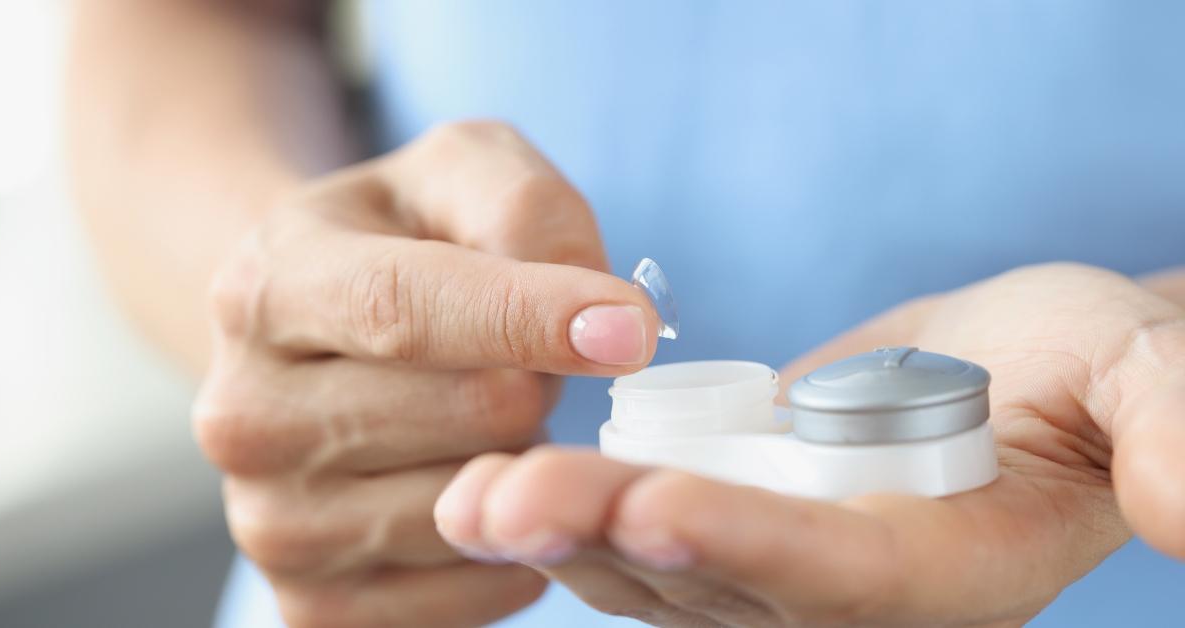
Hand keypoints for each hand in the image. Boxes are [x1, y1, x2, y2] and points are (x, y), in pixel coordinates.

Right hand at [191, 121, 660, 626]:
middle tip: (523, 358)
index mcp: (268, 287)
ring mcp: (269, 524)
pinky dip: (512, 545)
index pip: (404, 310)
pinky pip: (474, 593)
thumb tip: (607, 321)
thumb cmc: (400, 243)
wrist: (307, 337)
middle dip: (538, 379)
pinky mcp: (313, 604)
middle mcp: (245, 416)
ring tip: (484, 419)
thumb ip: (529, 210)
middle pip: (470, 413)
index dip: (528, 319)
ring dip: (520, 461)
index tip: (632, 331)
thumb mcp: (458, 172)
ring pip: (478, 508)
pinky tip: (482, 487)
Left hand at [434, 263, 1184, 626]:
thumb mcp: (1141, 373)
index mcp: (946, 575)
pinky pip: (637, 537)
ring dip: (555, 531)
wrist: (1008, 371)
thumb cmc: (1084, 365)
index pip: (838, 580)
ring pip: (652, 571)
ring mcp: (776, 572)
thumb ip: (1166, 427)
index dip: (745, 549)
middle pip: (712, 586)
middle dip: (605, 542)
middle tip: (494, 498)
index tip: (650, 499)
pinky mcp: (728, 529)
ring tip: (463, 489)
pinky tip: (486, 480)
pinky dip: (566, 513)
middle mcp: (845, 599)